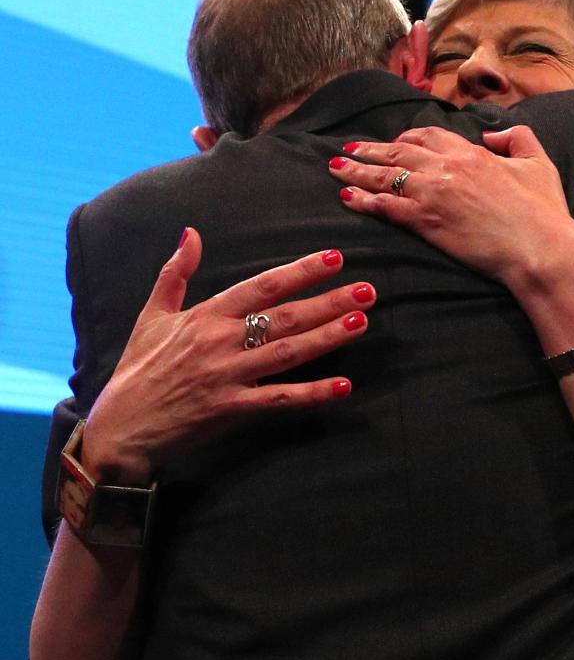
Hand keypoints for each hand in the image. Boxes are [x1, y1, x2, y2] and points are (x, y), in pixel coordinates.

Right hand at [82, 229, 375, 484]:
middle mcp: (220, 342)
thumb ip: (175, 273)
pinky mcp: (232, 409)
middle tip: (367, 290)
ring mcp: (228, 376)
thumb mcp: (153, 315)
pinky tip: (343, 386)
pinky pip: (280, 399)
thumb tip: (190, 233)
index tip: (334, 258)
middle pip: (283, 316)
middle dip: (328, 301)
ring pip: (288, 353)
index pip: (261, 286)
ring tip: (362, 322)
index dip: (300, 271)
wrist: (121, 426)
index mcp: (205, 316)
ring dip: (327, 337)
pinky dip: (312, 394)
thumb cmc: (139, 369)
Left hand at [328, 126, 573, 289]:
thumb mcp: (538, 163)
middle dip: (370, 151)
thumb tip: (492, 133)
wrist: (539, 247)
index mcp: (471, 152)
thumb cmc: (543, 211)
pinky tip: (348, 199)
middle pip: (398, 153)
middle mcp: (447, 167)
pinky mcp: (426, 221)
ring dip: (357, 171)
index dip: (404, 138)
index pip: (428, 136)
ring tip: (335, 169)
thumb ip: (516, 138)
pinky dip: (364, 200)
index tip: (391, 143)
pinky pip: (386, 206)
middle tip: (348, 150)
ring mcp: (434, 193)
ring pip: (385, 177)